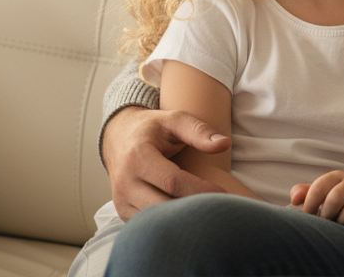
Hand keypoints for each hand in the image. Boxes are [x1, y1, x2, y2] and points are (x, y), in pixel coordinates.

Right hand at [103, 107, 230, 219]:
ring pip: (155, 220)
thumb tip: (225, 144)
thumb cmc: (153, 127)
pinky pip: (148, 224)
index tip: (222, 193)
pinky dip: (168, 222)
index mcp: (138, 156)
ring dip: (181, 219)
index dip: (199, 189)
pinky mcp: (123, 211)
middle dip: (192, 209)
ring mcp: (121, 200)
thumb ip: (199, 131)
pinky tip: (186, 214)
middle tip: (217, 207)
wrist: (119, 136)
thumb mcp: (175, 119)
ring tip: (204, 211)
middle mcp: (125, 181)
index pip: (172, 181)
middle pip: (163, 205)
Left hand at [290, 171, 343, 234]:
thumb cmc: (339, 203)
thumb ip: (305, 193)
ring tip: (342, 227)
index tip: (308, 217)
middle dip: (327, 216)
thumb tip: (294, 199)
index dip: (310, 204)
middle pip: (335, 198)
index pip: (319, 186)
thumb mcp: (322, 195)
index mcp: (336, 177)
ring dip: (343, 224)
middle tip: (327, 224)